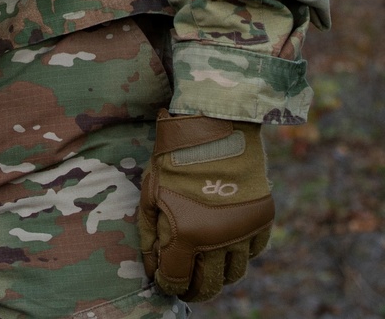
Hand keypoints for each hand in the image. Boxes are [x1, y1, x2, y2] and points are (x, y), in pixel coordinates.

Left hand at [138, 110, 274, 301]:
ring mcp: (243, 231)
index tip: (167, 280)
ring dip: (219, 273)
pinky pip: (253, 252)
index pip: (177, 280)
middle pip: (209, 286)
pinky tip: (227, 240)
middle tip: (187, 284)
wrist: (213, 122)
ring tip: (207, 263)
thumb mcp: (151, 190)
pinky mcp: (262, 218)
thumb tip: (154, 267)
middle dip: (195, 289)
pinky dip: (240, 252)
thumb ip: (150, 233)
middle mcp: (217, 240)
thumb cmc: (175, 155)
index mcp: (185, 234)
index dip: (169, 285)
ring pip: (234, 274)